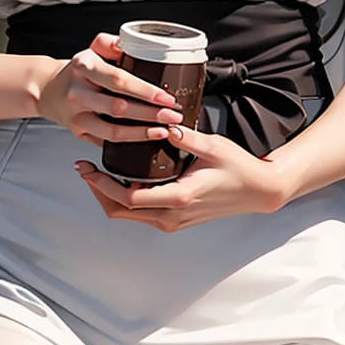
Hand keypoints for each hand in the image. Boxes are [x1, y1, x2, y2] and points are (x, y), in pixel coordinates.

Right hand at [34, 34, 183, 146]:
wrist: (48, 90)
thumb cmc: (77, 72)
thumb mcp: (91, 50)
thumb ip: (111, 43)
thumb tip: (136, 44)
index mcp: (84, 67)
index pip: (118, 80)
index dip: (145, 91)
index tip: (166, 97)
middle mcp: (78, 93)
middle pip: (118, 108)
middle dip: (150, 115)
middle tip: (173, 117)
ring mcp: (77, 116)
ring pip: (112, 131)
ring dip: (141, 133)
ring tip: (163, 131)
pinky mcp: (78, 132)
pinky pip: (106, 142)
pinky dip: (128, 144)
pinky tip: (145, 140)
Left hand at [73, 124, 291, 228]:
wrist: (259, 191)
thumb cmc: (239, 168)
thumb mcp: (213, 146)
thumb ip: (186, 136)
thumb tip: (164, 123)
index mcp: (179, 197)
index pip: (128, 197)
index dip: (102, 185)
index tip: (88, 168)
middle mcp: (173, 215)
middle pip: (121, 211)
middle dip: (98, 191)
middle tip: (85, 170)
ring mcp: (174, 221)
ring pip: (129, 216)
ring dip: (110, 196)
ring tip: (98, 172)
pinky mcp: (177, 220)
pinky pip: (142, 215)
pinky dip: (126, 200)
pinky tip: (122, 179)